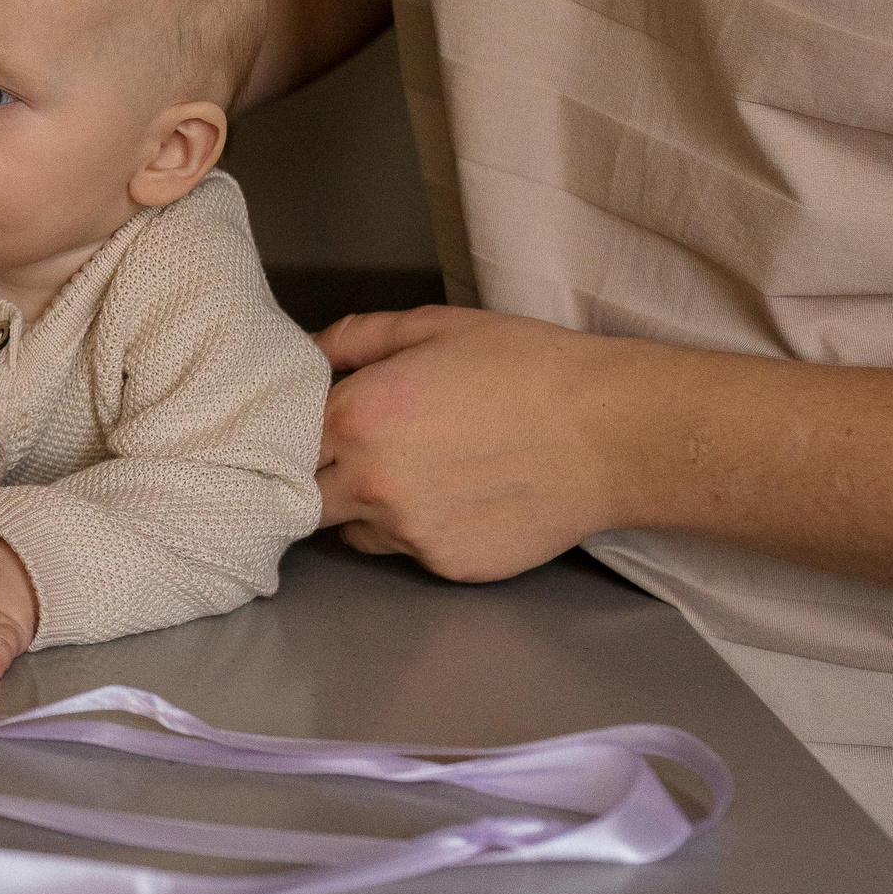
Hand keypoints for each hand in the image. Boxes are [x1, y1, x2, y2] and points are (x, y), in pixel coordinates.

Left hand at [316, 306, 636, 582]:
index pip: (281, 440)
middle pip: (302, 496)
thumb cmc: (525, 367)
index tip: (312, 428)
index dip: (289, 434)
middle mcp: (370, 481)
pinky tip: (456, 500)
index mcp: (355, 416)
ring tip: (414, 476)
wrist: (611, 433)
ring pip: (351, 529)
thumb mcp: (433, 327)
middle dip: (316, 478)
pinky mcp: (445, 565)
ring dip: (363, 508)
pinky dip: (415, 531)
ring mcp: (407, 530)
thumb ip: (354, 339)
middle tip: (351, 457)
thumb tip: (303, 351)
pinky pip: (405, 551)